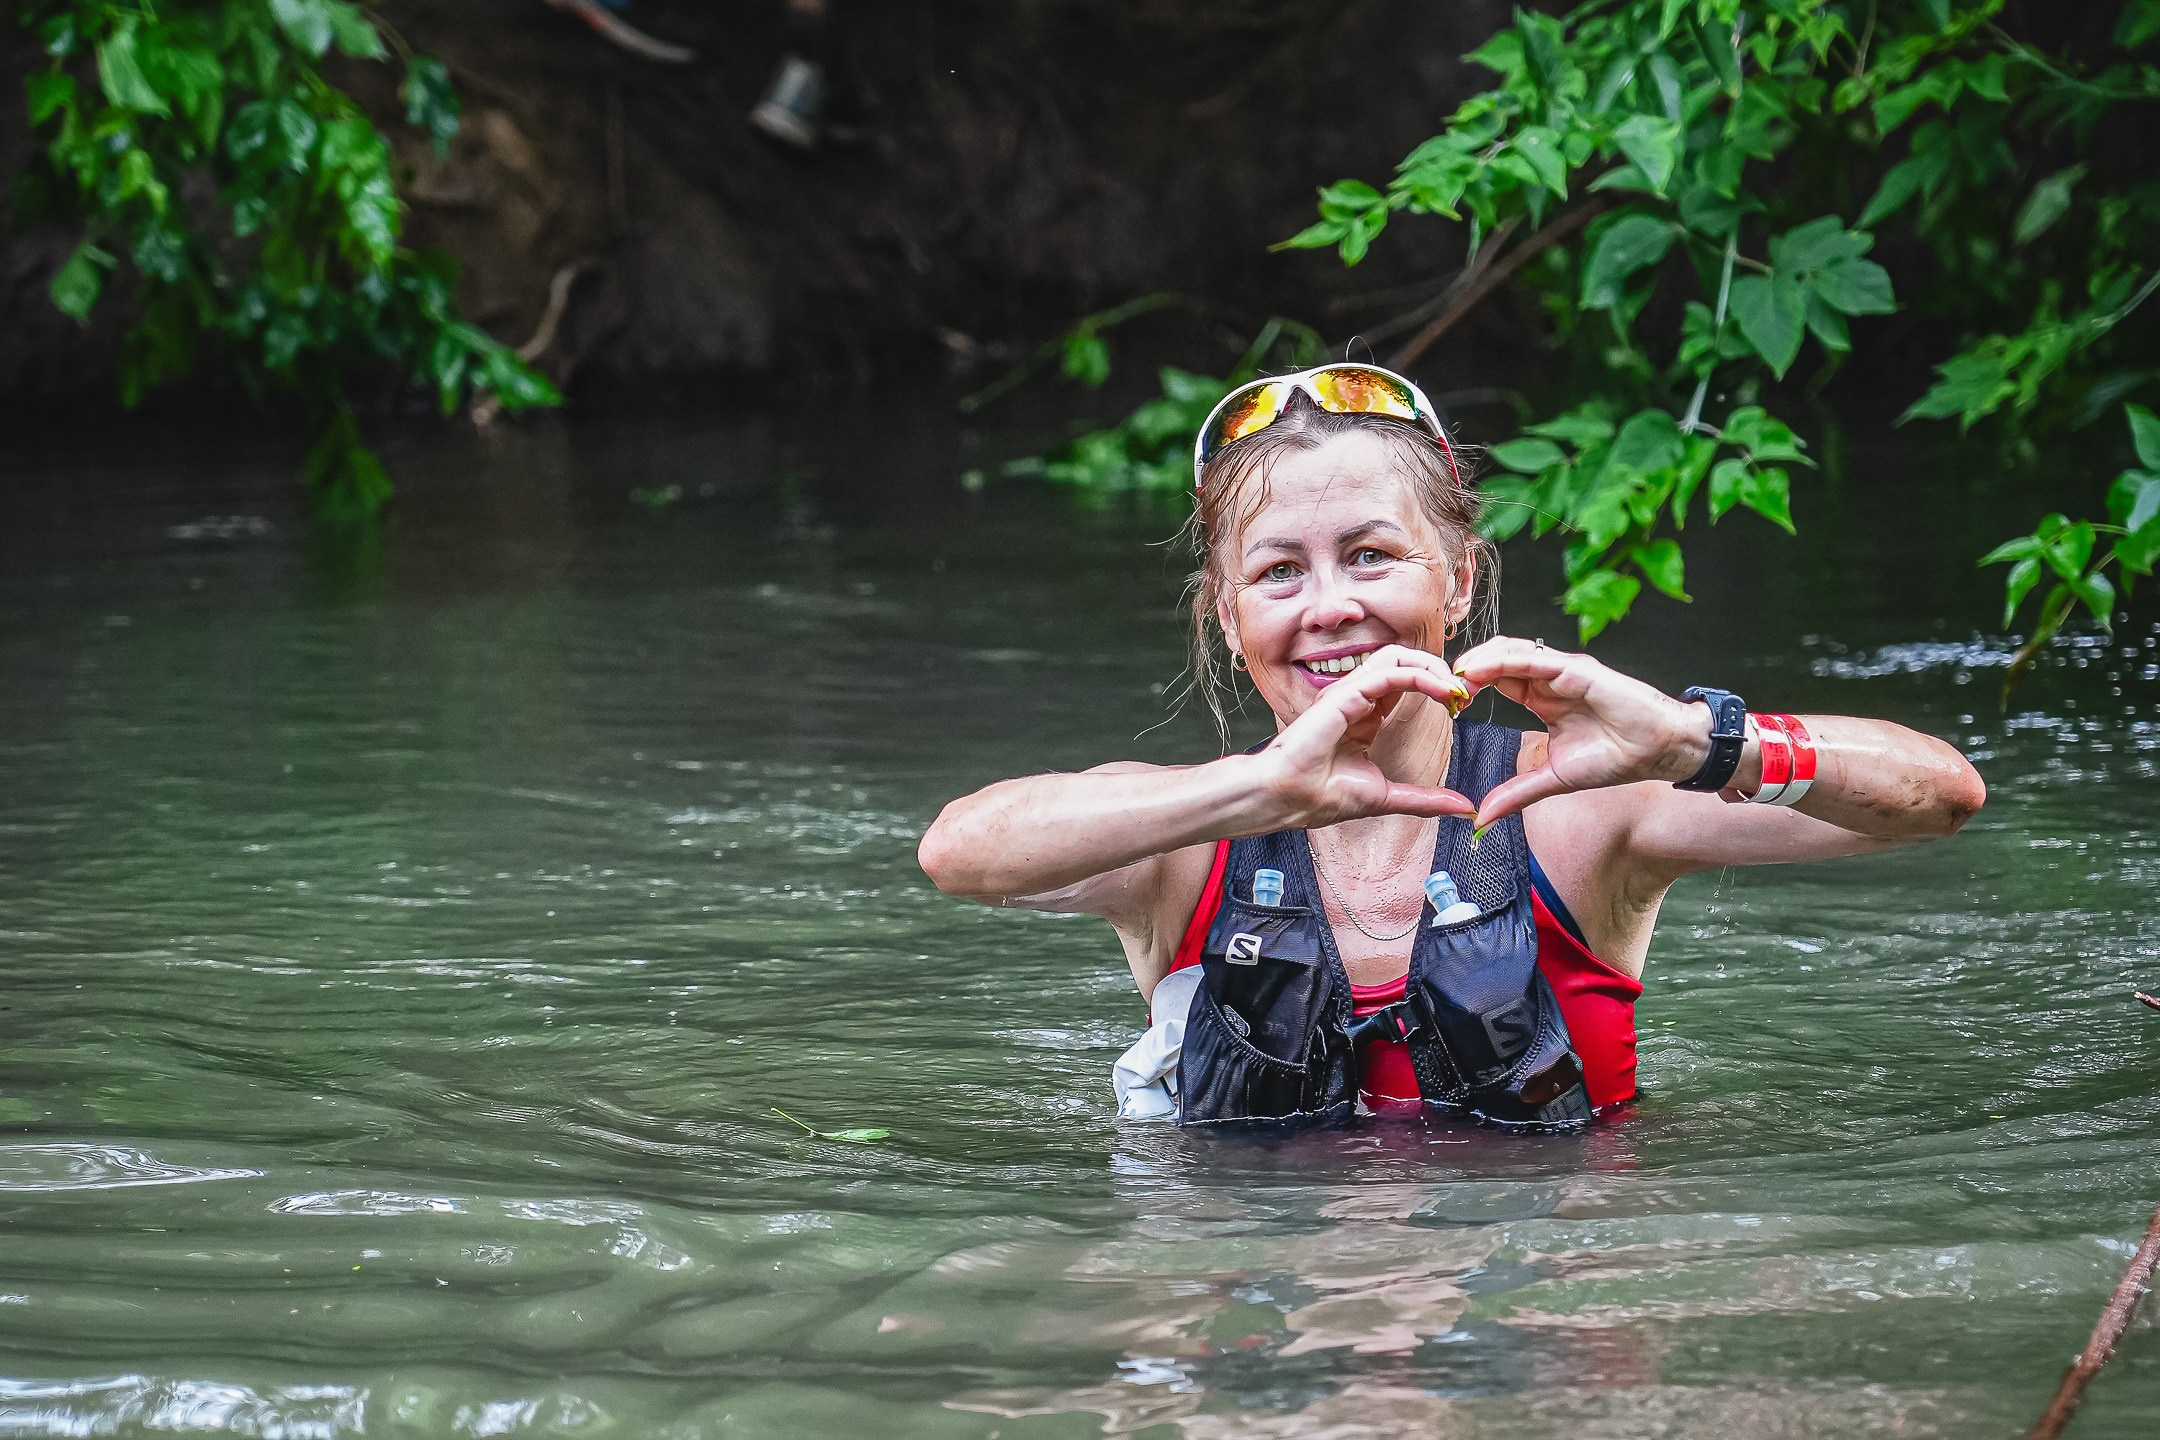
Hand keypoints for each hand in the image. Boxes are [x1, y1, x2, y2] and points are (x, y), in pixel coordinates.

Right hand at [1253, 646, 1475, 827]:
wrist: (1286, 800)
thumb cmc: (1321, 796)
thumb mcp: (1388, 797)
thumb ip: (1425, 799)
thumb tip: (1462, 807)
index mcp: (1365, 715)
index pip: (1406, 680)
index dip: (1437, 687)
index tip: (1459, 707)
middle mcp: (1357, 697)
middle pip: (1404, 660)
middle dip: (1440, 670)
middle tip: (1462, 694)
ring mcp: (1350, 692)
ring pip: (1398, 657)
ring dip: (1434, 668)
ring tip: (1455, 689)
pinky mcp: (1346, 694)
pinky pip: (1391, 672)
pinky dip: (1422, 676)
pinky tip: (1442, 692)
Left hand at [1450, 636, 1709, 826]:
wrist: (1659, 752)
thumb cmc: (1616, 759)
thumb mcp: (1554, 780)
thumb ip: (1517, 793)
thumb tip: (1482, 818)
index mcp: (1541, 697)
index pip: (1497, 679)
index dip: (1470, 686)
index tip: (1447, 703)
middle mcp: (1549, 678)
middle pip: (1498, 659)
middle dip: (1467, 669)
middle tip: (1438, 684)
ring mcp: (1563, 670)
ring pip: (1512, 651)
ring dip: (1479, 660)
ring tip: (1454, 675)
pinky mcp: (1578, 670)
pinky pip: (1536, 658)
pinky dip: (1506, 660)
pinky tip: (1481, 669)